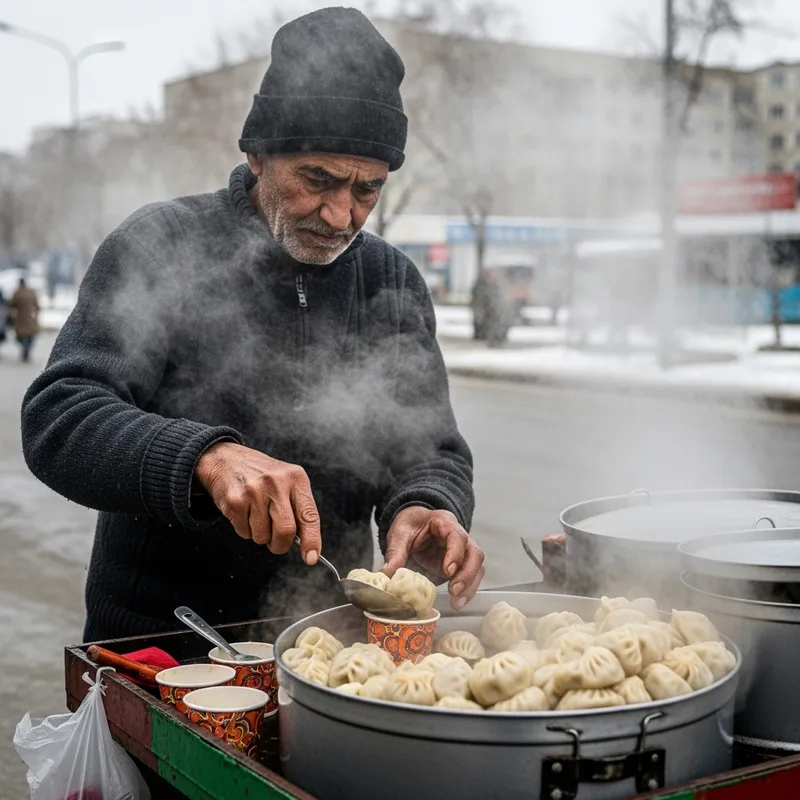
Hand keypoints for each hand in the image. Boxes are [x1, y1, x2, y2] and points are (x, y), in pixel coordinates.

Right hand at [195, 442, 320, 563]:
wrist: (226, 460)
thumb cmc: (263, 477)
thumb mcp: (287, 483)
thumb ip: (298, 509)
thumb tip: (308, 545)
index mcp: (296, 478)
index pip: (309, 515)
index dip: (312, 540)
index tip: (311, 558)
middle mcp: (277, 483)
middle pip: (285, 531)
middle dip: (280, 545)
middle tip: (276, 542)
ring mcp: (254, 491)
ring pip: (262, 536)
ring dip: (260, 535)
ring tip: (256, 515)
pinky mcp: (235, 500)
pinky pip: (244, 533)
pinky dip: (244, 530)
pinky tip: (244, 511)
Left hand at [382, 506, 484, 609]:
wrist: (415, 522)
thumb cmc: (410, 524)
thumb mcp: (399, 534)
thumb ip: (395, 552)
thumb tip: (387, 573)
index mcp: (444, 522)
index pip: (457, 536)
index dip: (455, 553)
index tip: (448, 571)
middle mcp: (459, 535)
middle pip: (474, 553)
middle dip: (467, 574)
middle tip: (454, 590)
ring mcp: (463, 551)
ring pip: (477, 567)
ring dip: (469, 586)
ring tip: (457, 602)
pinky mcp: (461, 564)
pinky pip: (471, 576)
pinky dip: (467, 590)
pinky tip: (457, 602)